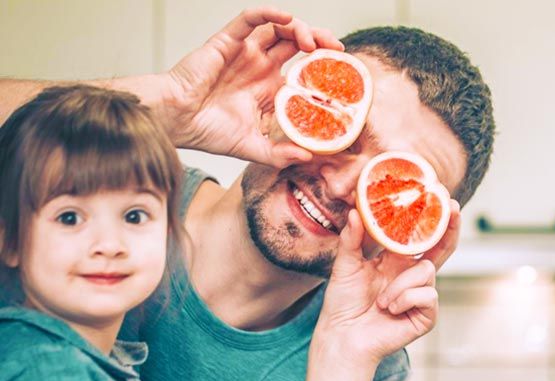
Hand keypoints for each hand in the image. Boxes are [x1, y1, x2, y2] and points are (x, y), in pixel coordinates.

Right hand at [157, 7, 342, 166]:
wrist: (175, 121)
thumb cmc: (207, 133)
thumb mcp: (251, 148)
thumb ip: (280, 154)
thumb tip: (309, 157)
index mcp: (268, 89)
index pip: (303, 72)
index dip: (323, 70)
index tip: (343, 76)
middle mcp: (260, 67)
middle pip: (297, 44)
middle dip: (321, 42)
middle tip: (337, 50)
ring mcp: (245, 52)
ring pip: (279, 28)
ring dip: (301, 29)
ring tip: (314, 43)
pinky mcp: (227, 41)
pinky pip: (250, 19)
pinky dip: (269, 14)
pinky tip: (287, 19)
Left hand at [313, 206, 459, 366]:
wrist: (342, 336)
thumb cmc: (343, 303)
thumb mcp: (345, 265)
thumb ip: (352, 238)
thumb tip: (353, 212)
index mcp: (396, 261)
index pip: (419, 236)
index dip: (431, 218)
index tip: (439, 195)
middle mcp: (412, 275)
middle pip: (441, 248)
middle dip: (450, 228)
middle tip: (453, 208)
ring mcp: (421, 295)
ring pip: (427, 271)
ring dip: (400, 285)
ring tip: (382, 301)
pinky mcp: (426, 315)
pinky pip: (427, 295)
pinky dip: (405, 299)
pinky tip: (390, 309)